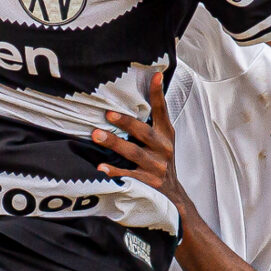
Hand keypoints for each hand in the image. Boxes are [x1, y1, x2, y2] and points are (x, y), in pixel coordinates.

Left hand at [89, 70, 189, 217]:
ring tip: (97, 135)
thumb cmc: (161, 161)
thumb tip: (131, 98)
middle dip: (126, 123)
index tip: (156, 76)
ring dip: (114, 143)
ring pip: (134, 153)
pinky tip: (101, 167)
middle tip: (108, 114)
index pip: (162, 110)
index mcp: (166, 134)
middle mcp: (164, 148)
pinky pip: (129, 175)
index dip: (158, 93)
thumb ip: (151, 122)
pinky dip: (115, 171)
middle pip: (144, 132)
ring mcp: (157, 166)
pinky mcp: (149, 182)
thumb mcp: (162, 140)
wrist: (174, 195)